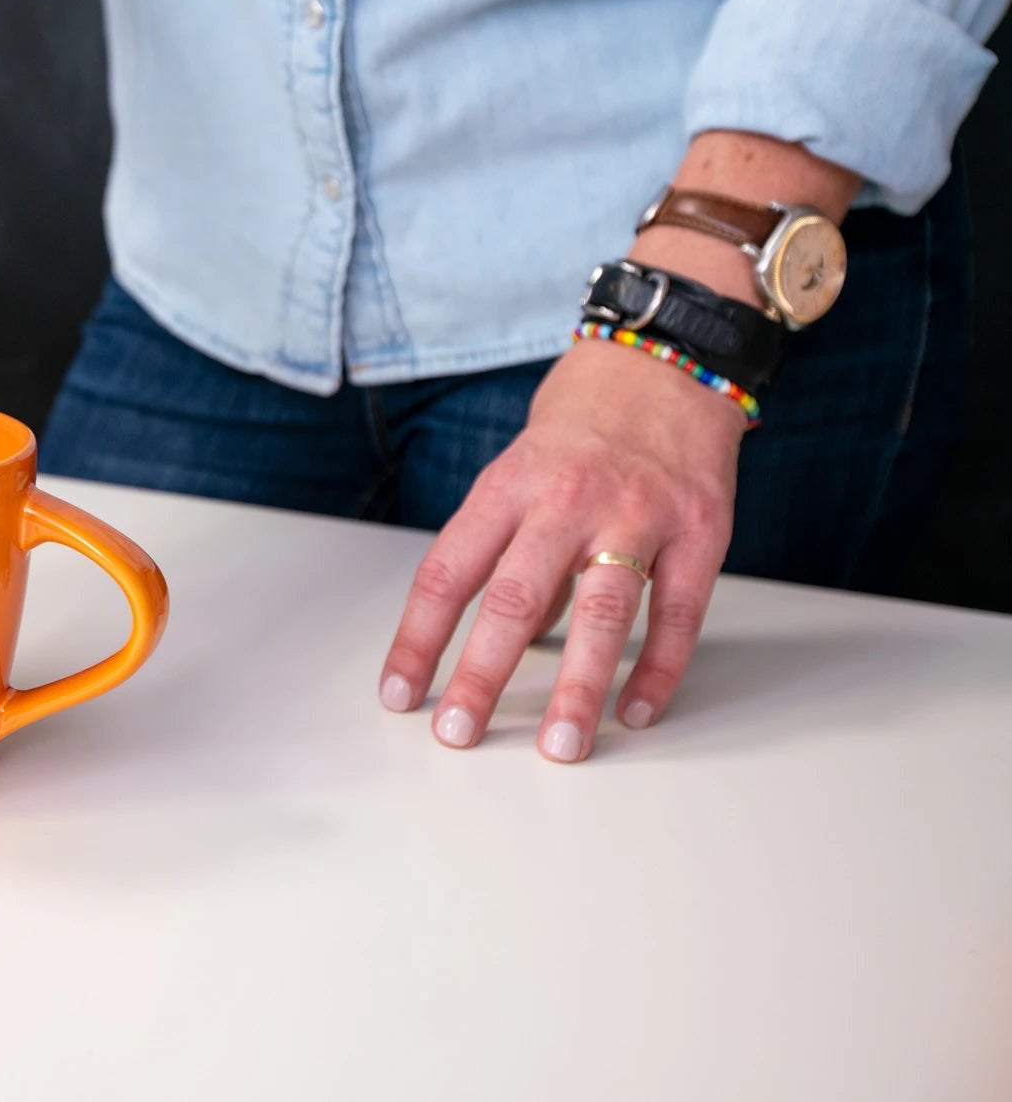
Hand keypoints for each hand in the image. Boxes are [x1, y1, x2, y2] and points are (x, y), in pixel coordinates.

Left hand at [378, 337, 743, 761]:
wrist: (671, 355)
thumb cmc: (584, 419)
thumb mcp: (522, 468)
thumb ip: (509, 548)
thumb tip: (495, 636)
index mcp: (509, 484)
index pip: (448, 570)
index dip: (418, 637)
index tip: (399, 692)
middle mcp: (569, 498)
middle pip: (514, 598)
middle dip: (481, 675)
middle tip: (458, 733)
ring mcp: (639, 514)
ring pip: (601, 612)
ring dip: (576, 688)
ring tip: (558, 746)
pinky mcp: (702, 531)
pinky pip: (678, 613)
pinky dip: (657, 668)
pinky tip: (635, 712)